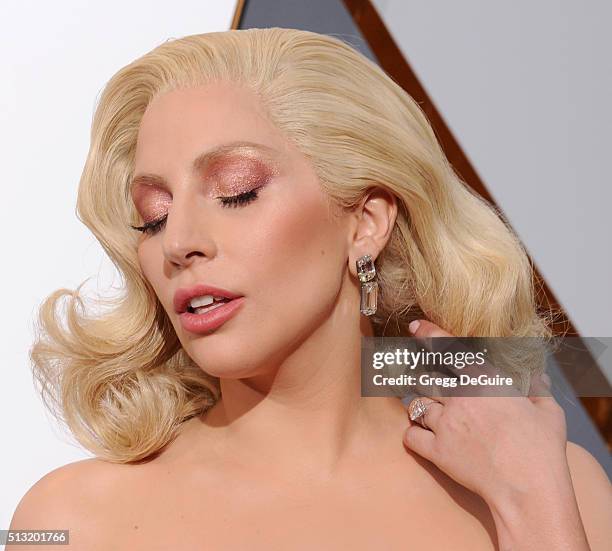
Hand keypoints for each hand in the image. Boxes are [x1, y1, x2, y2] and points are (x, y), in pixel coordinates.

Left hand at [402, 319, 589, 549]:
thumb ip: (536, 389)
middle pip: (426, 377)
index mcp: (485, 381)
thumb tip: (536, 376)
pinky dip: (412, 434)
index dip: (428, 334)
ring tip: (428, 411)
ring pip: (416, 404)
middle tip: (426, 381)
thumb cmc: (542, 449)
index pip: (448, 348)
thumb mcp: (547, 412)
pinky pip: (410, 435)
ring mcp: (445, 424)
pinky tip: (421, 436)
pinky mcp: (437, 451)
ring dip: (420, 406)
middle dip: (423, 377)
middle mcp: (459, 397)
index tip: (415, 326)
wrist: (529, 490)